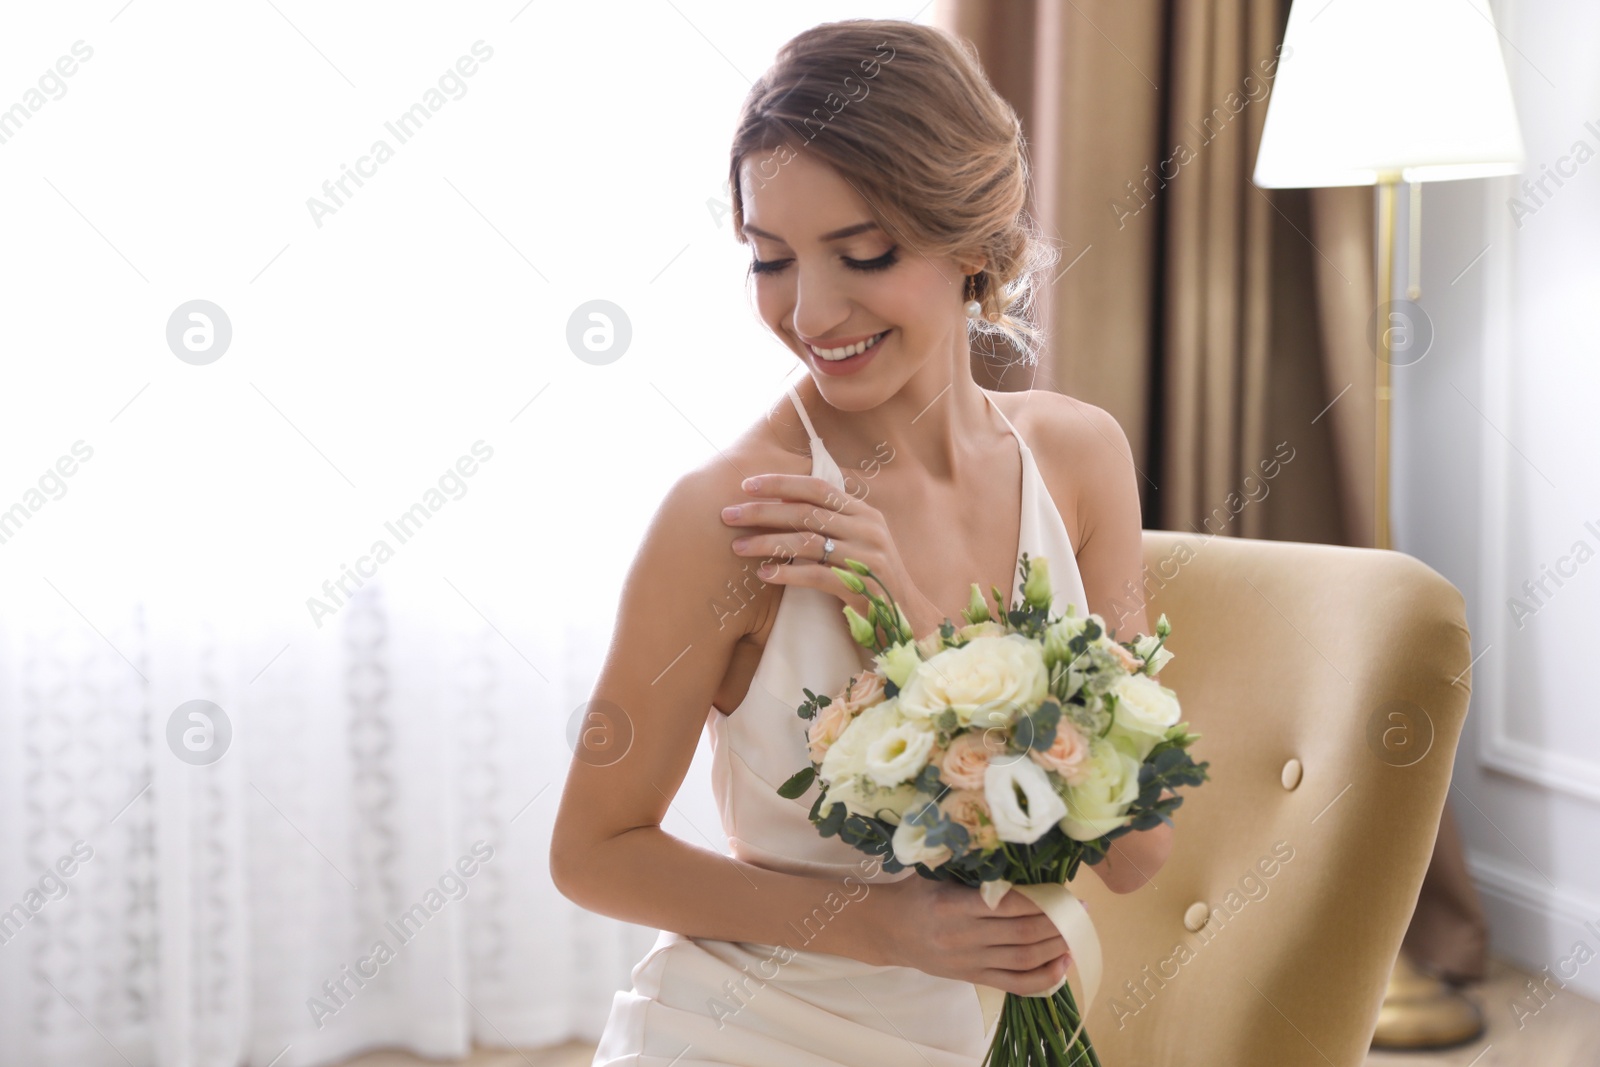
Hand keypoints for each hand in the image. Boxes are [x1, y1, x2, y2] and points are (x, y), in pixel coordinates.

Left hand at [722, 473, 944, 634]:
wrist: (908, 618)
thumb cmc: (873, 578)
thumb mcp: (859, 542)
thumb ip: (831, 522)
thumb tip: (781, 501)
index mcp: (865, 513)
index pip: (818, 486)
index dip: (781, 483)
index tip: (747, 484)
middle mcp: (868, 529)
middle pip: (806, 512)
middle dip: (762, 511)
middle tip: (728, 514)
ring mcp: (867, 558)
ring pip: (806, 542)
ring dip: (766, 543)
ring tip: (737, 547)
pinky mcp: (862, 587)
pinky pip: (816, 575)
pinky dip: (786, 573)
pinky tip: (764, 574)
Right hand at [863, 875, 1072, 994]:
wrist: (888, 930)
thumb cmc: (916, 892)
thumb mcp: (937, 870)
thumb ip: (973, 865)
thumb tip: (1016, 849)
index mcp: (954, 904)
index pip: (1009, 904)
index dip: (1043, 900)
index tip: (1065, 891)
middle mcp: (964, 936)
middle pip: (1023, 933)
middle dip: (1058, 922)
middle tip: (1081, 910)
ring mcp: (970, 961)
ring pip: (1024, 958)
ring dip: (1056, 947)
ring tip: (1077, 933)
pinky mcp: (973, 977)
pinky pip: (1014, 983)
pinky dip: (1043, 979)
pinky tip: (1062, 965)